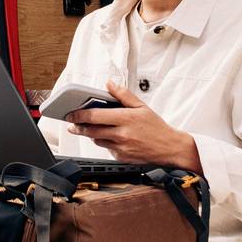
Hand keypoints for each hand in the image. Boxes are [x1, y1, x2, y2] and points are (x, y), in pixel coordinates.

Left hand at [67, 80, 198, 169]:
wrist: (170, 148)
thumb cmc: (157, 127)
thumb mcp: (142, 107)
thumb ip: (123, 95)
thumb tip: (109, 84)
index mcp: (126, 118)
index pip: (95, 116)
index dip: (79, 115)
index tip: (71, 114)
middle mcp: (122, 134)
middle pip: (91, 130)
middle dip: (78, 127)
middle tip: (72, 123)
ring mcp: (121, 147)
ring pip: (97, 140)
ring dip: (91, 134)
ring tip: (88, 128)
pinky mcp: (122, 157)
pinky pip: (106, 149)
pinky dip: (104, 143)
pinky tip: (109, 137)